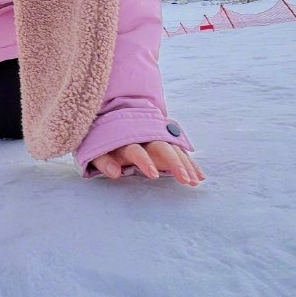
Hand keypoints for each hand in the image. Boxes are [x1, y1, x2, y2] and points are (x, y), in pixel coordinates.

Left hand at [91, 140, 205, 184]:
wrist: (113, 114)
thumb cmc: (103, 140)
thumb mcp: (96, 151)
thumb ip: (103, 161)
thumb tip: (114, 173)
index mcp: (126, 139)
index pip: (136, 150)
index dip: (145, 161)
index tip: (154, 175)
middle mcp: (144, 136)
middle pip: (162, 147)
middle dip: (175, 162)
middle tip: (185, 179)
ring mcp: (157, 137)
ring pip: (174, 148)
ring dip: (186, 164)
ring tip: (195, 181)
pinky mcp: (165, 142)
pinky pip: (180, 151)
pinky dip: (190, 163)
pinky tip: (199, 176)